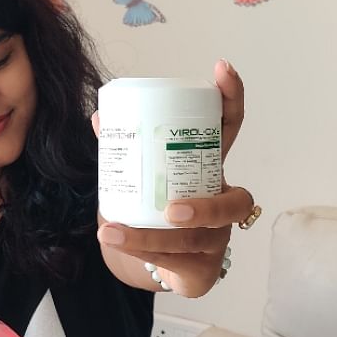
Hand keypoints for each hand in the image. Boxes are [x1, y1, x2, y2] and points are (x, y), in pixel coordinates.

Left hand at [92, 61, 254, 296]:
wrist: (159, 264)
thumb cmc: (157, 210)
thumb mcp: (144, 175)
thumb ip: (126, 149)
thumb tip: (99, 118)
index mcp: (209, 166)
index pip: (231, 128)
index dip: (231, 97)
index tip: (221, 69)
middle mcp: (223, 201)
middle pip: (236, 201)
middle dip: (206, 207)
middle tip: (171, 211)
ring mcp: (219, 237)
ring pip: (197, 239)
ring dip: (152, 238)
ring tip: (114, 231)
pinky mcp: (204, 268)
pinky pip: (179, 261)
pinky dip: (143, 253)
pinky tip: (116, 243)